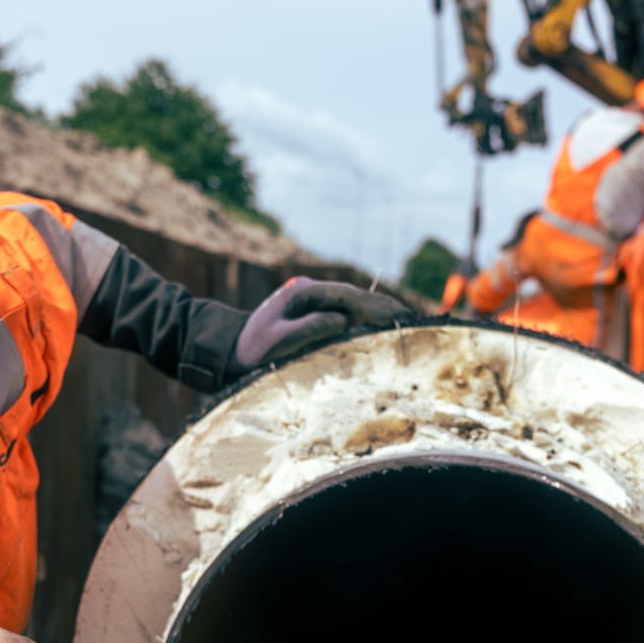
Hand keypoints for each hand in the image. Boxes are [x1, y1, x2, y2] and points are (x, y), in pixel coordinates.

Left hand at [233, 278, 414, 372]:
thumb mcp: (277, 341)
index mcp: (303, 292)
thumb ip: (310, 328)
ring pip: (354, 304)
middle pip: (356, 296)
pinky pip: (348, 315)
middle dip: (385, 307)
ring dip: (379, 313)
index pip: (348, 296)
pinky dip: (367, 320)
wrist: (229, 351)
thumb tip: (343, 321)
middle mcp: (312, 291)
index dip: (375, 306)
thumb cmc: (250, 349)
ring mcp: (314, 302)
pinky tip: (384, 330)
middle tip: (413, 321)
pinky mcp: (315, 314)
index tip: (397, 317)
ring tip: (407, 324)